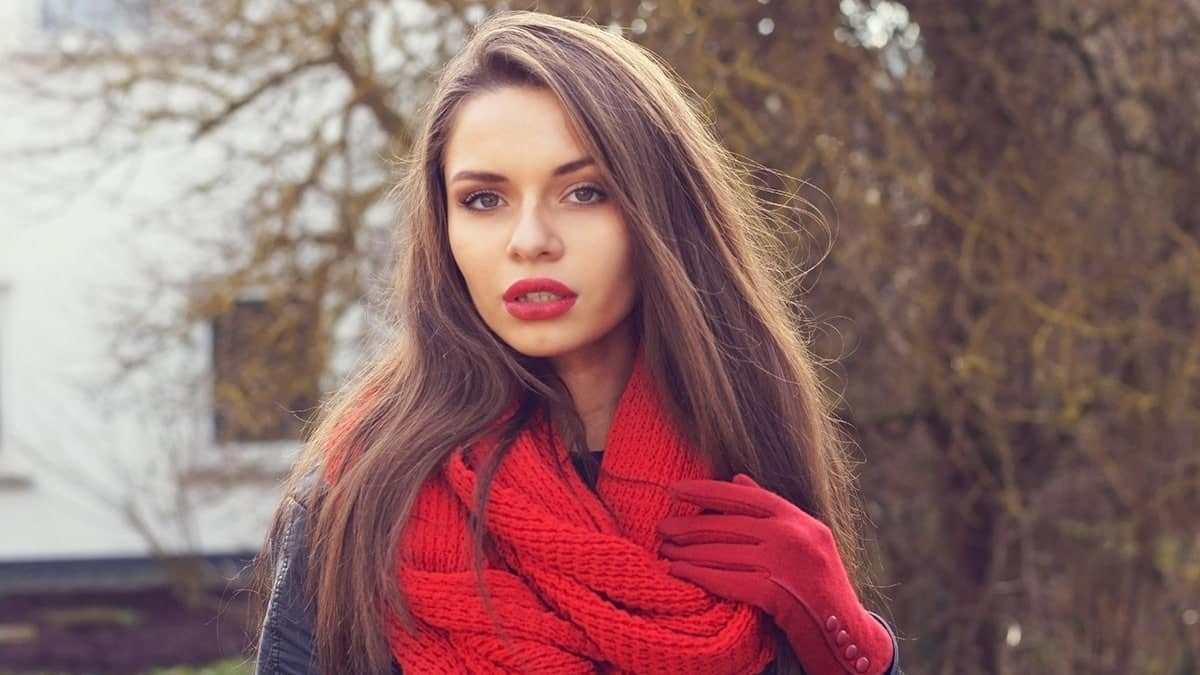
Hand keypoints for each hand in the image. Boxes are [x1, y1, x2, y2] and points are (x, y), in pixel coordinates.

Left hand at [656, 473, 892, 674]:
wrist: (849, 639)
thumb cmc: (819, 590)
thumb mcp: (805, 541)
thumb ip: (773, 512)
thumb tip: (738, 478)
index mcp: (801, 520)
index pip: (746, 496)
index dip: (707, 490)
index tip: (676, 488)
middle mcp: (795, 536)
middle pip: (730, 525)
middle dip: (690, 525)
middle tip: (661, 527)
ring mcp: (788, 565)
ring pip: (724, 552)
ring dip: (688, 551)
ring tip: (663, 550)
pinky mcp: (779, 594)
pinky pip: (728, 580)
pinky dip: (699, 575)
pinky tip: (678, 572)